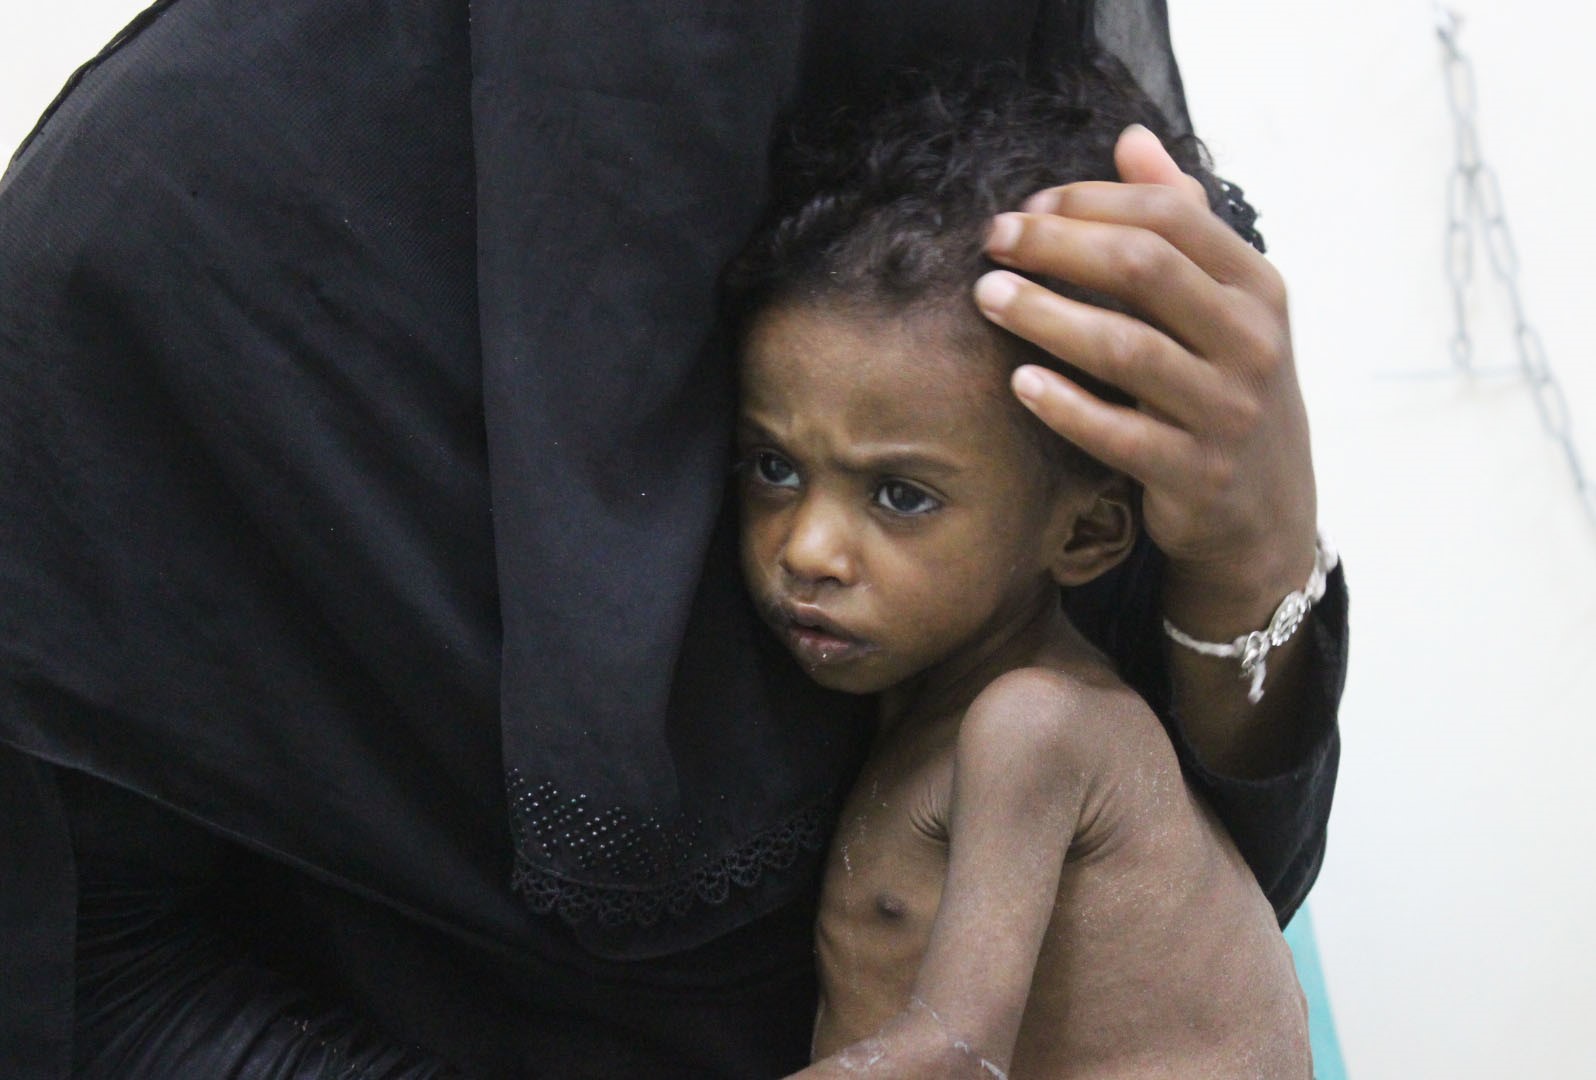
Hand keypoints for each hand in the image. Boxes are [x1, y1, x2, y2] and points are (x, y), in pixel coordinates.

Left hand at [973, 125, 1316, 634]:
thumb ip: (1181, 218)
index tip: (1028, 206)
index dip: (1091, 201)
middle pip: (1144, 268)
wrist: (1265, 509)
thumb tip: (1130, 138)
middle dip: (1057, 245)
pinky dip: (1065, 406)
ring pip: (1126, 348)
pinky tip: (1018, 383)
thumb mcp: (1224, 302)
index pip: (1171, 215)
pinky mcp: (1194, 474)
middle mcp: (1251, 342)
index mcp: (1257, 286)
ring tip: (988, 297)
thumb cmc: (1225, 387)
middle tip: (993, 242)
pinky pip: (1119, 434)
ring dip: (1045, 316)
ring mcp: (1226, 411)